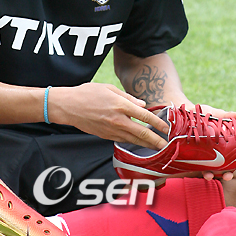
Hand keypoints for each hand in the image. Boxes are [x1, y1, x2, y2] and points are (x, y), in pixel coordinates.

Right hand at [49, 83, 168, 150]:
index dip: (157, 123)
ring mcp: (111, 129)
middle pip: (141, 132)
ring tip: (156, 147)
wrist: (68, 106)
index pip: (144, 116)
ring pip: (133, 140)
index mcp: (120, 105)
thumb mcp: (109, 88)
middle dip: (155, 140)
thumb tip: (142, 105)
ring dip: (146, 144)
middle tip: (166, 145)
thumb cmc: (88, 93)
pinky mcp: (105, 135)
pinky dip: (132, 142)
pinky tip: (138, 143)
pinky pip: (122, 140)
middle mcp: (117, 119)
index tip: (166, 128)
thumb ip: (128, 97)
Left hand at [196, 104, 235, 181]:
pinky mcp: (192, 156)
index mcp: (224, 144)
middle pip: (224, 167)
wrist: (184, 112)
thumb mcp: (215, 115)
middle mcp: (215, 152)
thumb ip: (226, 116)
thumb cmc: (202, 114)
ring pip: (209, 170)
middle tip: (227, 175)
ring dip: (211, 175)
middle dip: (227, 174)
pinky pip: (196, 167)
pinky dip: (199, 171)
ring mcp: (204, 155)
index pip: (235, 157)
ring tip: (209, 175)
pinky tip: (201, 172)